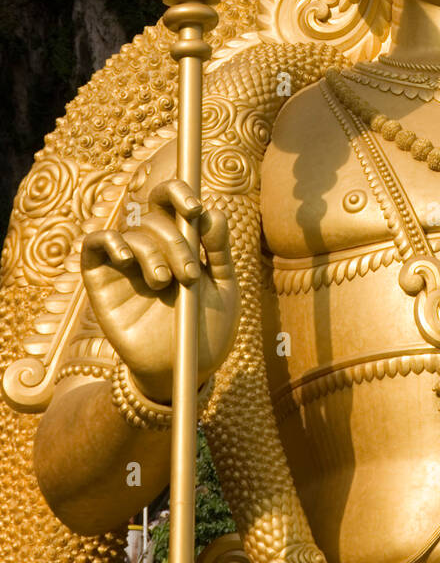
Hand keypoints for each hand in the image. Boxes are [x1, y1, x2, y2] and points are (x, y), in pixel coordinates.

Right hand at [81, 179, 239, 404]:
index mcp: (181, 243)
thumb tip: (213, 212)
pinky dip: (109, 242)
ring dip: (152, 252)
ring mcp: (126, 264)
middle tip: (188, 274)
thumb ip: (218, 251)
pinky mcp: (101, 282)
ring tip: (164, 282)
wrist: (183, 370)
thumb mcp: (223, 289)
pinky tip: (127, 258)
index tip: (195, 208)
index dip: (179, 193)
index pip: (171, 201)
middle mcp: (152, 248)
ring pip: (132, 233)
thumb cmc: (206, 330)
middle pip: (155, 218)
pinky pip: (94, 246)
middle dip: (175, 241)